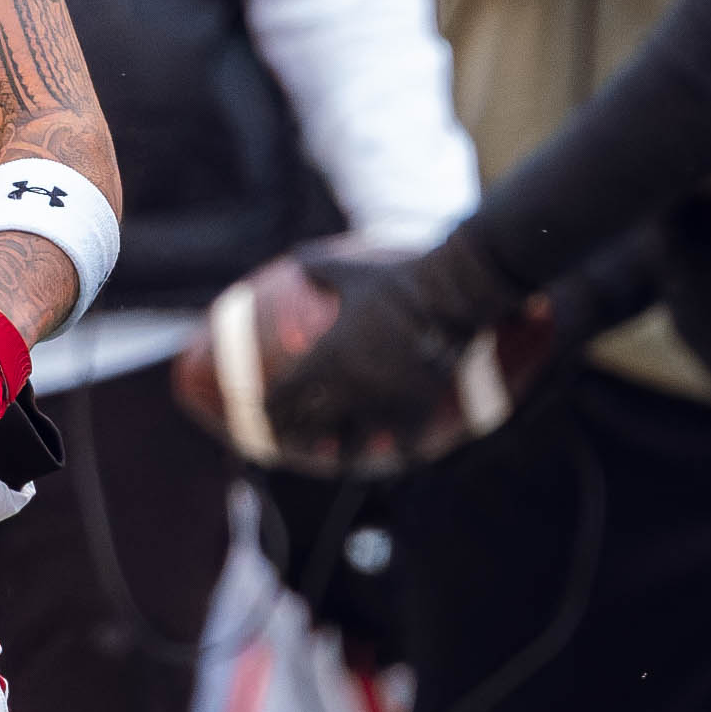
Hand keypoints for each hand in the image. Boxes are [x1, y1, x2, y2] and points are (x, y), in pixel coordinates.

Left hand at [256, 234, 513, 464]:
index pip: (285, 395)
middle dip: (296, 435)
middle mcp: (349, 389)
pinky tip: (395, 453)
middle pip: (309, 426)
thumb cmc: (397, 284)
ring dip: (341, 453)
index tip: (264, 415)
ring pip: (351, 447)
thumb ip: (321, 267)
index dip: (271, 409)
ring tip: (338, 457)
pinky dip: (397, 452)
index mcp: (327, 358)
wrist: (446, 299)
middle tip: (290, 441)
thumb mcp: (354, 273)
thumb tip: (298, 254)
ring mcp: (382, 404)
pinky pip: (401, 447)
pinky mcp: (414, 411)